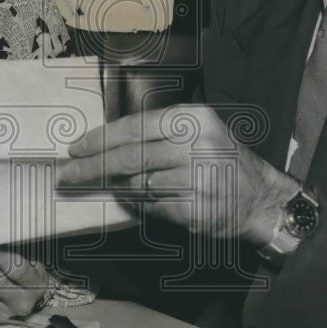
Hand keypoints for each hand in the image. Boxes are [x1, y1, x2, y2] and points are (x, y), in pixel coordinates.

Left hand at [61, 104, 299, 242]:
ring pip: (136, 183)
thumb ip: (157, 135)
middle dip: (91, 167)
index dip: (99, 139)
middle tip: (66, 175)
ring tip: (102, 187)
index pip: (133, 127)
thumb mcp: (197, 132)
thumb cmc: (221, 162)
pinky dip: (137, 205)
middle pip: (128, 156)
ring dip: (116, 187)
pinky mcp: (194, 209)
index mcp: (191, 118)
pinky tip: (132, 201)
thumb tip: (104, 145)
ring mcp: (196, 178)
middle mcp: (195, 144)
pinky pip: (150, 207)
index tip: (75, 149)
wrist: (260, 199)